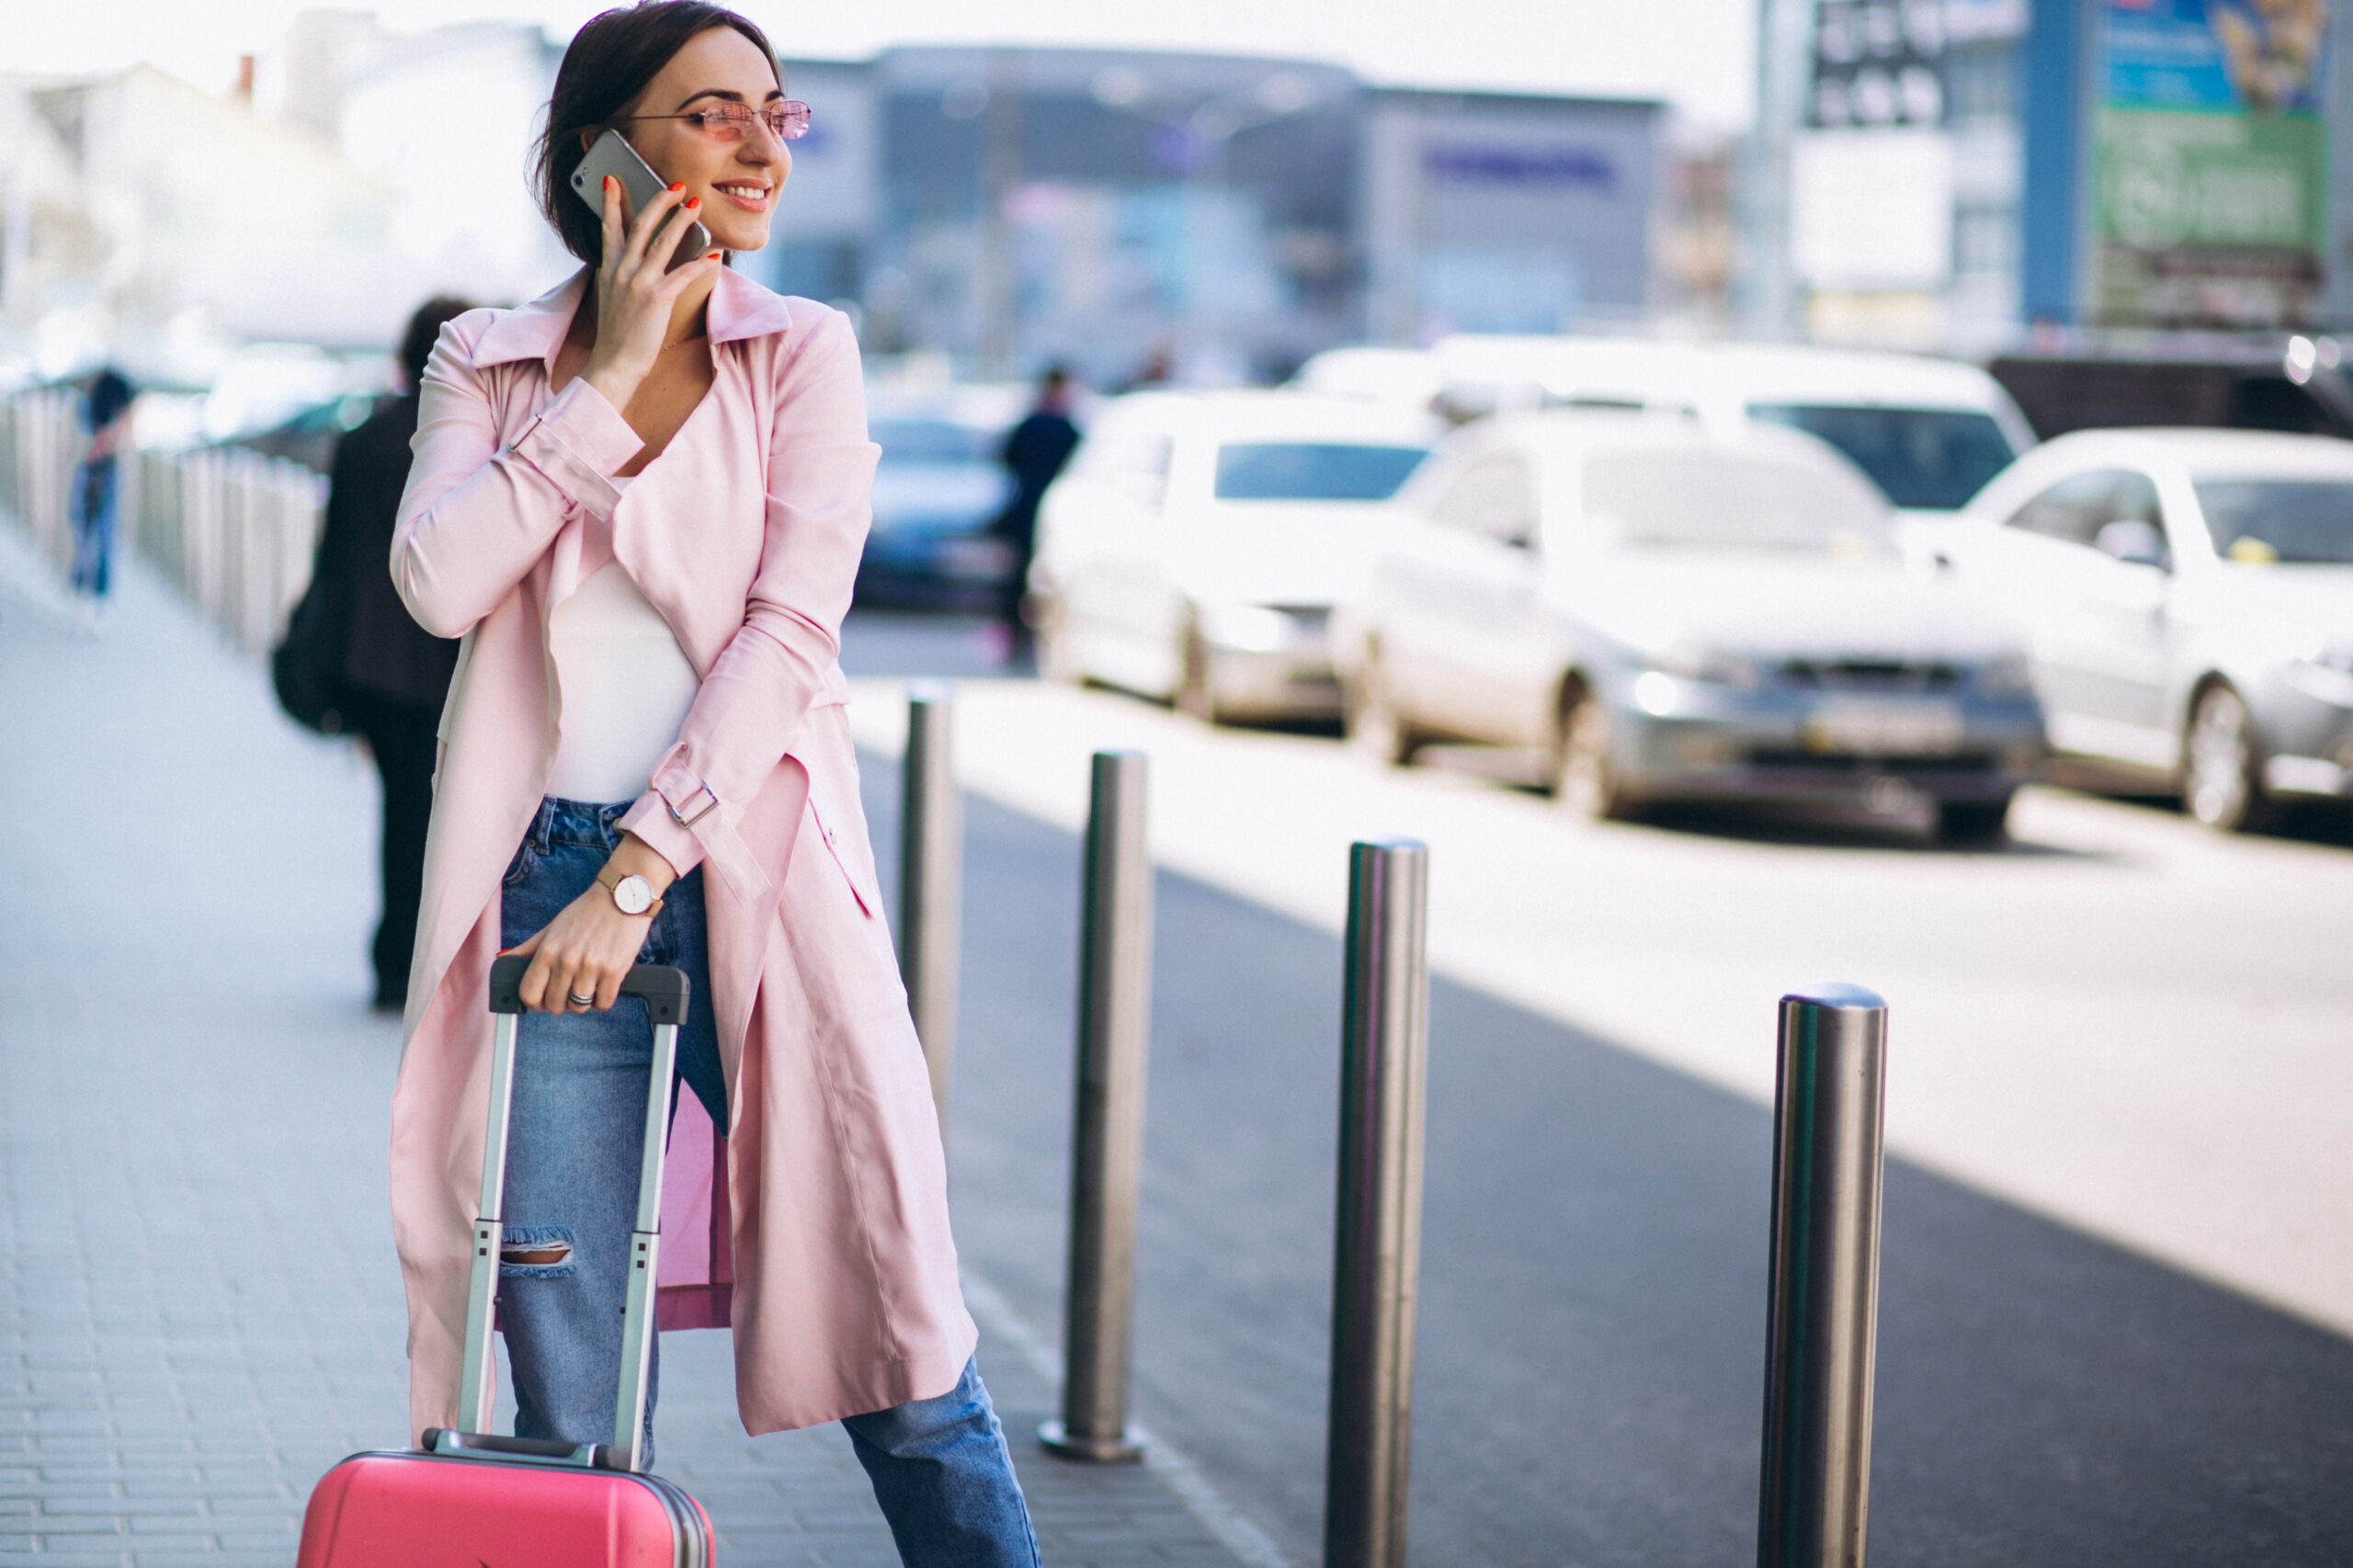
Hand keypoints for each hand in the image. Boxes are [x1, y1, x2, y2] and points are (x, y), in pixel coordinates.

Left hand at [508, 835, 676, 1013]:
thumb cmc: (587, 912)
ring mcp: (591, 967)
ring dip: (583, 1002)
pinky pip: (603, 1003)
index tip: (543, 1001)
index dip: (535, 1003)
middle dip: (561, 1003)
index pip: (529, 994)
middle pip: (554, 1005)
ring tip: (588, 987)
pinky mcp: (615, 971)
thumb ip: (528, 948)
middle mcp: (567, 961)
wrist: (623, 897)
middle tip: (570, 991)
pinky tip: (603, 986)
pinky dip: (602, 1000)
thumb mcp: (552, 927)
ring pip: (579, 1007)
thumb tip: (504, 961)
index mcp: (548, 950)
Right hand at [581, 174, 722, 412]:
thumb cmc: (618, 335)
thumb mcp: (612, 298)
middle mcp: (622, 271)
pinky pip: (683, 274)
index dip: (612, 202)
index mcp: (610, 269)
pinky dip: (700, 263)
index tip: (612, 179)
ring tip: (696, 204)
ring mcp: (638, 283)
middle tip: (676, 184)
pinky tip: (714, 254)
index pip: (609, 228)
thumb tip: (634, 261)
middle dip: (659, 201)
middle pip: (640, 226)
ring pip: (662, 242)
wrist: (613, 364)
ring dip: (681, 220)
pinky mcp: (657, 299)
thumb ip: (621, 276)